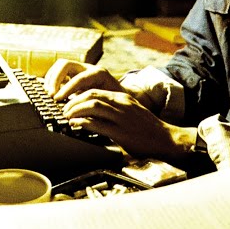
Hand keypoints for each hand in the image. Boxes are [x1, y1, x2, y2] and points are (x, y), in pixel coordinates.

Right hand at [44, 59, 124, 101]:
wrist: (121, 95)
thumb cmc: (116, 102)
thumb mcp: (110, 104)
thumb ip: (97, 106)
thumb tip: (83, 116)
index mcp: (99, 74)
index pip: (79, 78)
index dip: (67, 88)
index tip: (58, 99)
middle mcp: (88, 68)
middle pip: (65, 64)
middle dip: (55, 79)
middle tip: (51, 95)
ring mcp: (80, 69)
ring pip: (60, 66)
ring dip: (51, 78)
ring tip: (48, 93)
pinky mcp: (74, 74)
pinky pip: (59, 71)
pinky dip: (52, 79)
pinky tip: (50, 91)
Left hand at [61, 88, 193, 159]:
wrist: (165, 139)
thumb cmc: (145, 127)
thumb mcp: (129, 111)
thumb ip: (112, 109)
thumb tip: (90, 111)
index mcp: (122, 97)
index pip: (94, 89)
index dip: (77, 95)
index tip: (68, 101)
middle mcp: (121, 104)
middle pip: (91, 95)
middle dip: (73, 102)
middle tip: (64, 109)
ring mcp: (122, 118)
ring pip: (93, 107)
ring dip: (76, 111)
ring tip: (67, 117)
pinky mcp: (121, 133)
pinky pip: (98, 125)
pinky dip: (84, 123)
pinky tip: (76, 125)